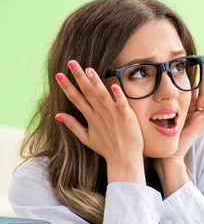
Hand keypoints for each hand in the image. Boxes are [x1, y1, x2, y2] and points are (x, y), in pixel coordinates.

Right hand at [55, 60, 145, 183]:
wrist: (124, 160)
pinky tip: (114, 85)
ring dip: (95, 83)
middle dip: (78, 77)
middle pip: (87, 92)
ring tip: (88, 70)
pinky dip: (118, 95)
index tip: (58, 74)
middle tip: (71, 62)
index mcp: (90, 117)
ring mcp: (113, 115)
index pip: (76, 98)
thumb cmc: (107, 149)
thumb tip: (57, 115)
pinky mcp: (126, 117)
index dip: (67, 86)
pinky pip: (121, 104)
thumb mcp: (86, 138)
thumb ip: (72, 125)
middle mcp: (100, 114)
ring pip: (102, 95)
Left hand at [154, 65, 203, 195]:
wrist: (168, 154)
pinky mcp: (203, 126)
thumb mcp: (161, 117)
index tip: (194, 68)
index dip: (195, 82)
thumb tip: (145, 94)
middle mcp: (195, 115)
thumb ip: (158, 107)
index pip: (192, 94)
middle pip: (203, 94)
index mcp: (186, 113)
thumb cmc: (162, 138)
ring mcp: (201, 120)